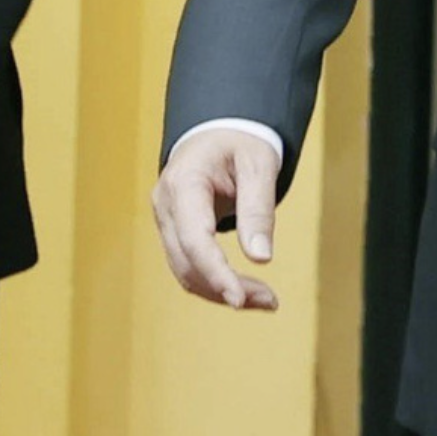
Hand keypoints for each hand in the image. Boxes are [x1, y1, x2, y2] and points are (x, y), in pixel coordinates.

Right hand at [151, 126, 282, 310]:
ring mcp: (165, 221)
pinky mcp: (174, 233)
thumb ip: (258, 209)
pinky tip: (245, 291)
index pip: (194, 238)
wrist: (217, 133)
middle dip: (226, 288)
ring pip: (186, 272)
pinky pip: (189, 268)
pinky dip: (215, 284)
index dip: (215, 272)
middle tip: (271, 302)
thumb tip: (260, 258)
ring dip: (222, 292)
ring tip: (265, 300)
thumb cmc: (239, 143)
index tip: (240, 300)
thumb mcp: (258, 165)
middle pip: (188, 262)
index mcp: (183, 182)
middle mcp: (166, 205)